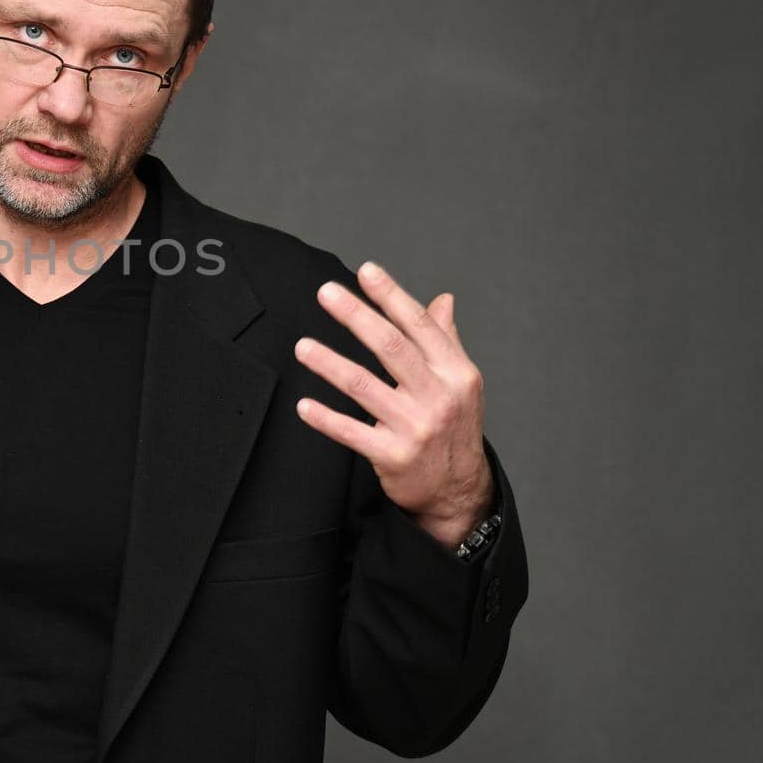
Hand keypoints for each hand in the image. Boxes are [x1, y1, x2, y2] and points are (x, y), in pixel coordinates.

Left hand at [292, 261, 492, 548]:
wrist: (460, 491)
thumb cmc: (454, 427)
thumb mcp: (460, 383)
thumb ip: (446, 340)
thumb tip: (443, 300)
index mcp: (455, 372)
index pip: (420, 325)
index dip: (391, 296)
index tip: (366, 271)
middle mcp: (438, 396)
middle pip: (391, 347)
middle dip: (356, 316)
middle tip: (326, 293)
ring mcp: (415, 428)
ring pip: (364, 387)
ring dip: (329, 363)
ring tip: (302, 347)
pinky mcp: (393, 457)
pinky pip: (351, 433)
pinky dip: (325, 418)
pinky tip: (304, 405)